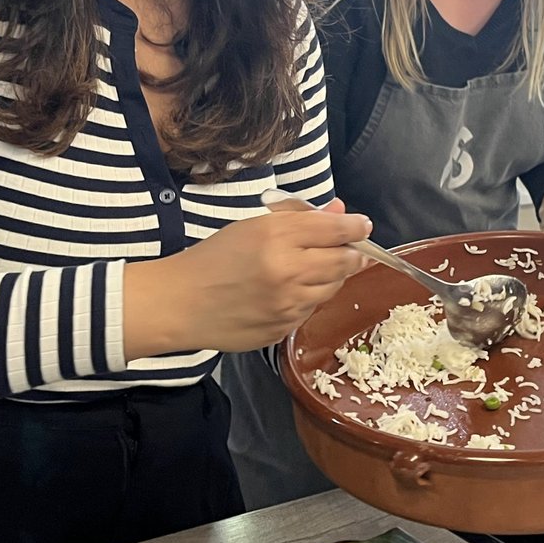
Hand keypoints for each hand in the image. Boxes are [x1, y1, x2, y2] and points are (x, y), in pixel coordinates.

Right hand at [124, 204, 371, 355]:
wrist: (181, 302)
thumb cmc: (214, 258)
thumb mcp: (253, 226)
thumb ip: (299, 218)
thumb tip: (340, 212)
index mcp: (276, 238)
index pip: (334, 229)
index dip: (355, 226)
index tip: (362, 225)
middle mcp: (288, 272)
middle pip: (344, 261)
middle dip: (354, 253)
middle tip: (353, 248)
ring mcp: (288, 306)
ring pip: (332, 288)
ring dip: (331, 276)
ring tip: (310, 268)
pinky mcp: (284, 330)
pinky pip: (311, 310)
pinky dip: (309, 298)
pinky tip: (290, 291)